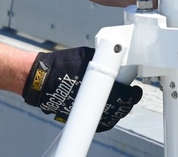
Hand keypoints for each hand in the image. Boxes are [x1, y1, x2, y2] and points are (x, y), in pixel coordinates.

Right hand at [22, 47, 143, 129]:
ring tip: (121, 102)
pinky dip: (105, 117)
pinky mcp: (79, 117)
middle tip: (131, 95)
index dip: (133, 95)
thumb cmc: (62, 66)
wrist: (41, 79)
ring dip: (117, 110)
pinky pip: (97, 122)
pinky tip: (108, 111)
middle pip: (119, 109)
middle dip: (127, 102)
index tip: (136, 91)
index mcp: (99, 86)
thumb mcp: (87, 55)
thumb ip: (103, 60)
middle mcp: (93, 102)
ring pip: (109, 117)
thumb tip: (116, 57)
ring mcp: (85, 113)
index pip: (124, 97)